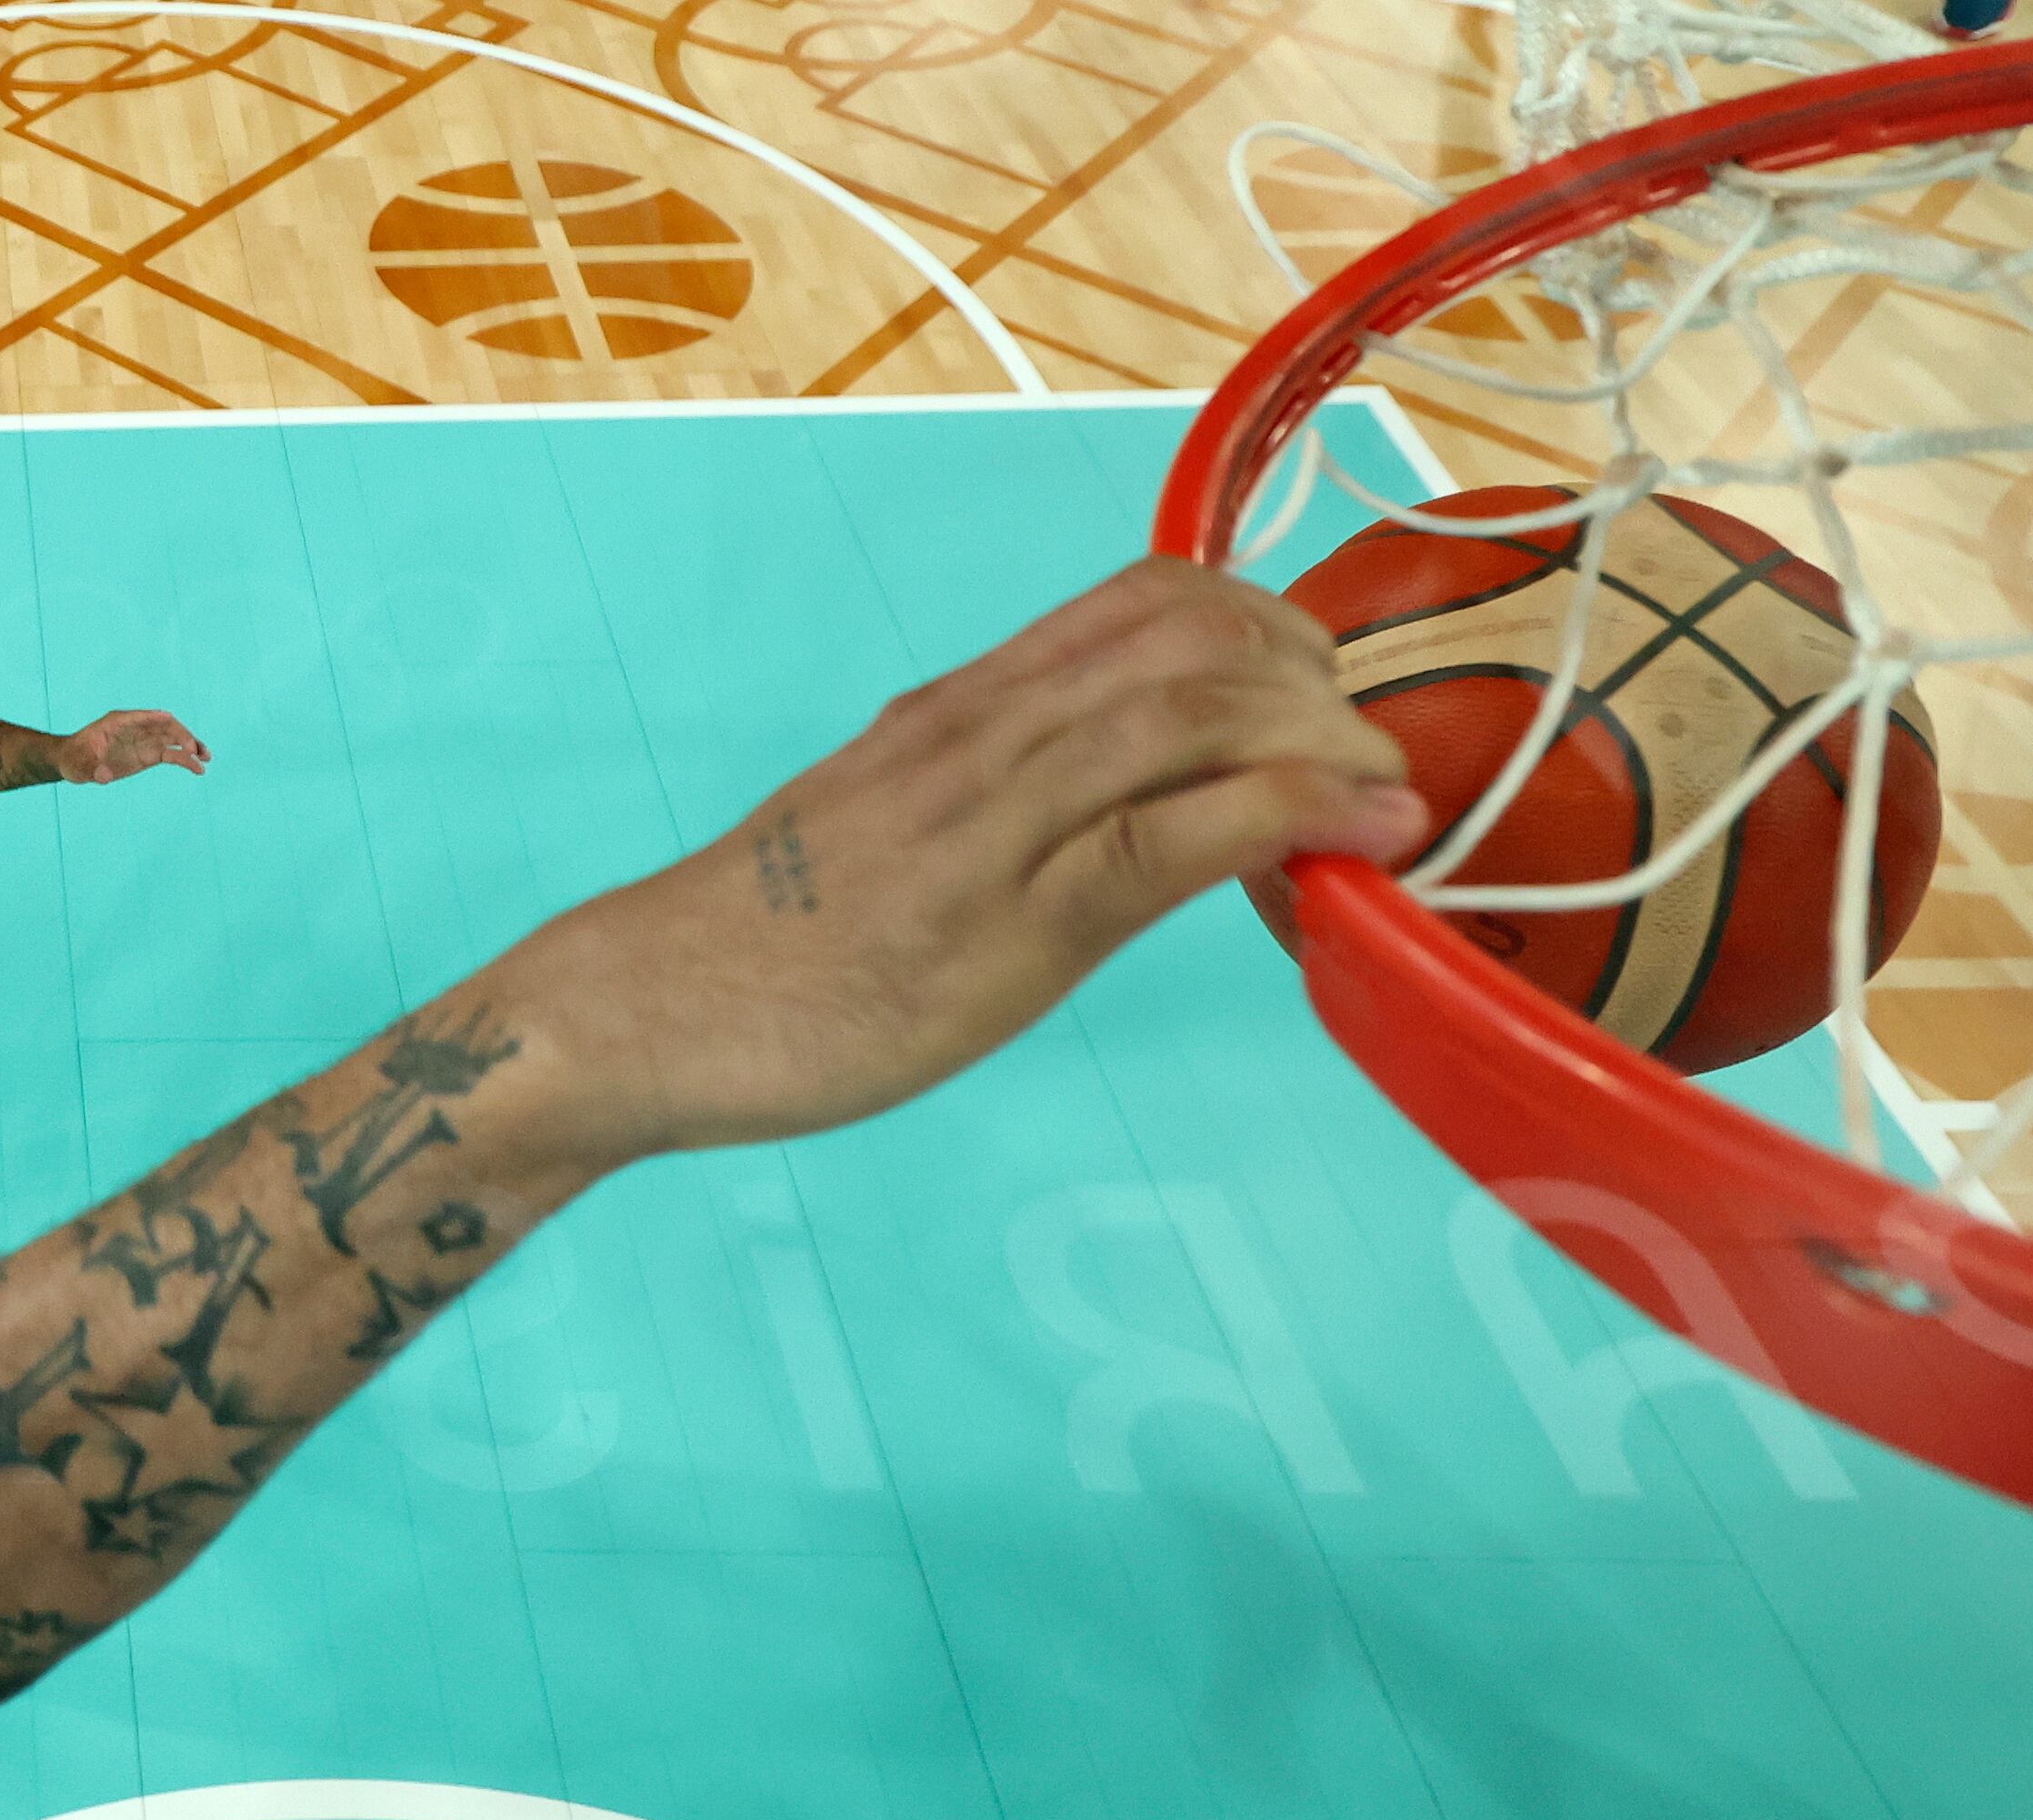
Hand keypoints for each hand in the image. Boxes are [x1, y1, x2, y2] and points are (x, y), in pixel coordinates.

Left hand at [58, 710, 209, 784]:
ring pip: (172, 739)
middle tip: (194, 750)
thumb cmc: (74, 758)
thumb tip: (104, 776)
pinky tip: (198, 769)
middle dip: (180, 735)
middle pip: (163, 726)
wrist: (74, 762)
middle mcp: (135, 728)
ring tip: (205, 758)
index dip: (155, 718)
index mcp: (117, 722)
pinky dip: (185, 760)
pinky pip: (171, 754)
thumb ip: (91, 770)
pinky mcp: (148, 754)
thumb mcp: (77, 766)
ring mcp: (143, 741)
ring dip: (190, 746)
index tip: (170, 720)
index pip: (139, 717)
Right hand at [492, 558, 1427, 1163]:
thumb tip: (1115, 814)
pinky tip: (1363, 834)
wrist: (644, 1006)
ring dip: (1326, 736)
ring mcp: (997, 817)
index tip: (1316, 700)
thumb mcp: (896, 835)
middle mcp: (985, 732)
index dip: (1268, 625)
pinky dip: (1292, 812)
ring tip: (1388, 793)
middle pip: (1196, 632)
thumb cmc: (768, 939)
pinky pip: (1171, 831)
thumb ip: (1002, 807)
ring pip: (1197, 708)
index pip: (1145, 600)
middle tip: (1364, 759)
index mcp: (961, 708)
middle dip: (1317, 676)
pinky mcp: (1008, 917)